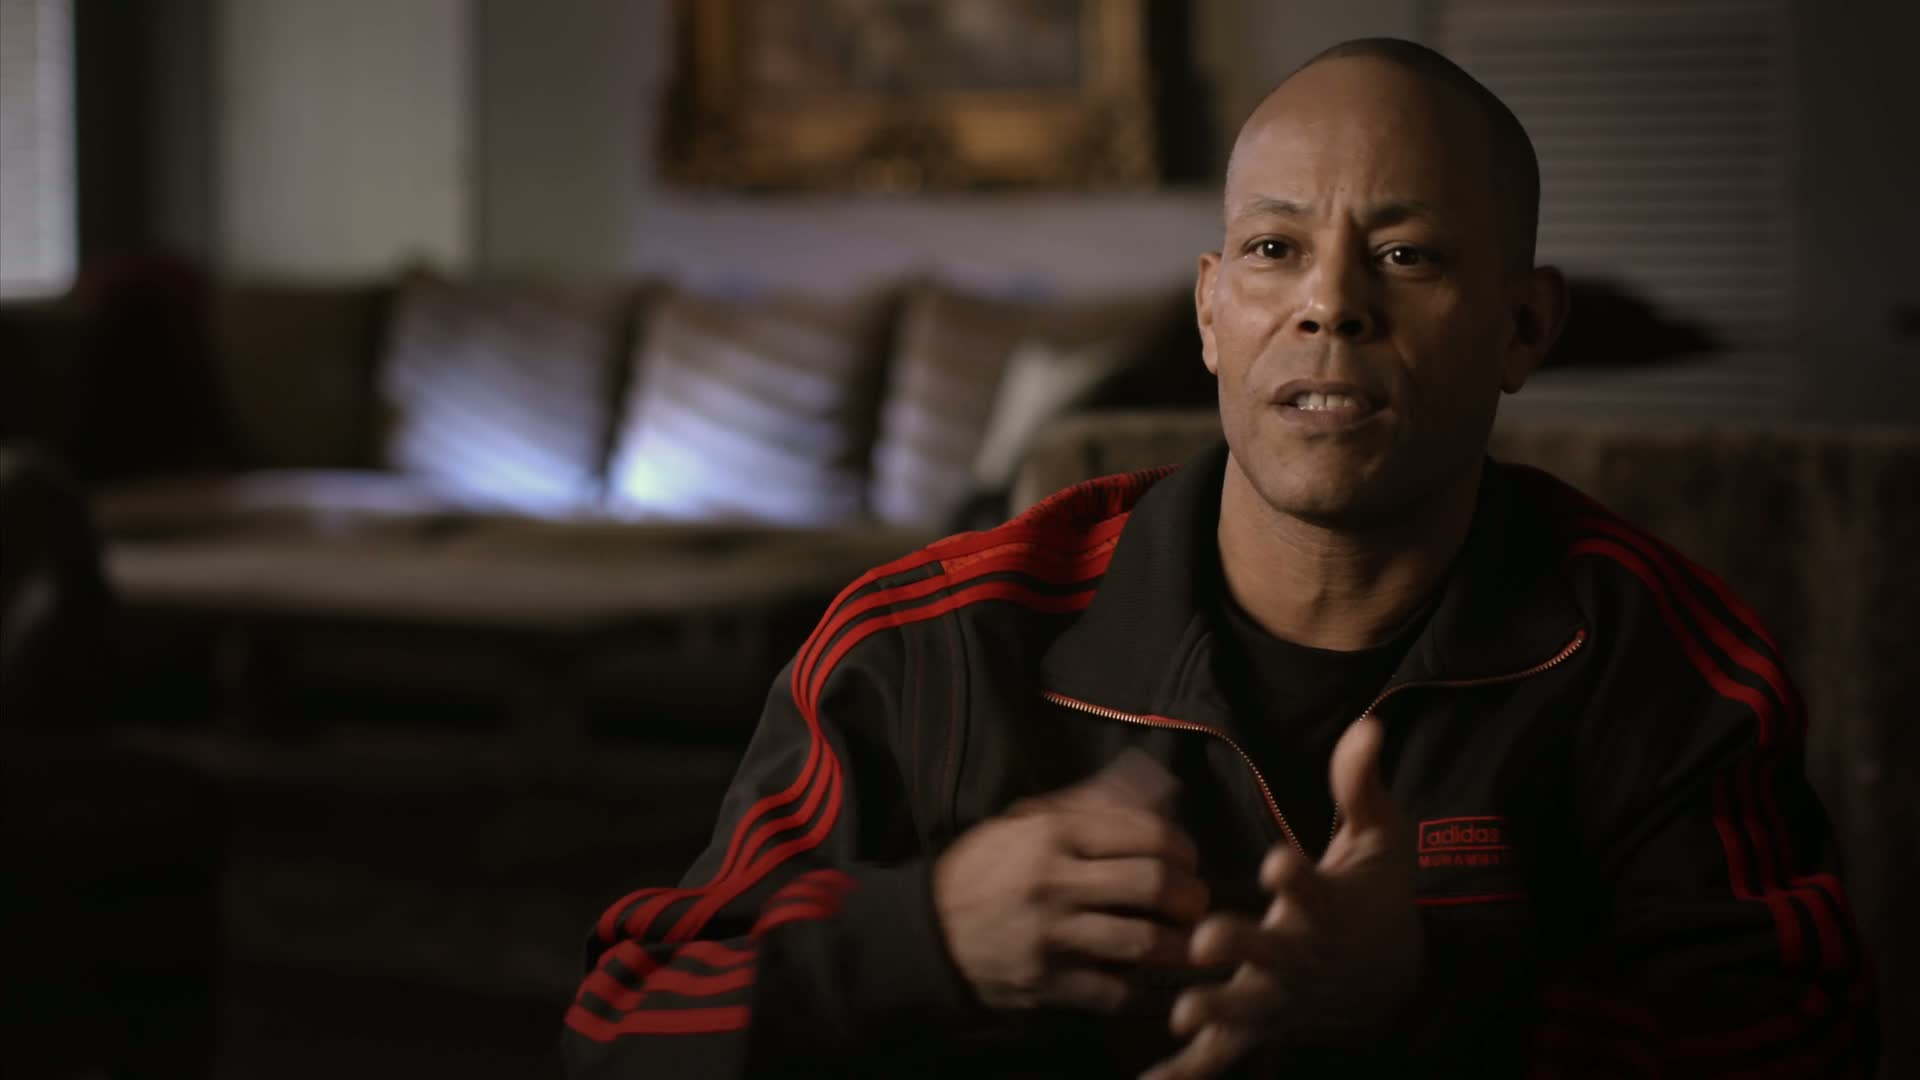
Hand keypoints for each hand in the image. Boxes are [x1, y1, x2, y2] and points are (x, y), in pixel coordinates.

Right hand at [933, 751, 1208, 1013]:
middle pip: (1152, 884)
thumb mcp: (1025, 821)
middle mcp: (1054, 882)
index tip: (1189, 859)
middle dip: (1190, 895)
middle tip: (1196, 903)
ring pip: (1142, 942)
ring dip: (1179, 946)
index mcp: (1051, 834)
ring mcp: (1051, 937)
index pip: (1143, 832)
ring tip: (1188, 945)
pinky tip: (1153, 983)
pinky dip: (1144, 991)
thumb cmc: (985, 868)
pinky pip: (1115, 992)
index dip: (1182, 845)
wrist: (928, 931)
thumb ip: (1089, 804)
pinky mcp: (1047, 984)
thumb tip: (1154, 785)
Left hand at [1142, 717, 1421, 1079]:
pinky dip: (1189, 1069)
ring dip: (1215, 1011)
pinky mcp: (1262, 1025)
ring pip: (1247, 1007)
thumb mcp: (1380, 839)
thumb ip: (1361, 785)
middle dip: (1244, 946)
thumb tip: (1367, 723)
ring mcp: (1280, 996)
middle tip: (1209, 939)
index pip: (1313, 888)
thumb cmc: (1376, 897)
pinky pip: (1223, 1054)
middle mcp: (1302, 955)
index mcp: (1326, 906)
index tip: (1279, 862)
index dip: (1297, 876)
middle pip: (1274, 953)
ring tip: (1179, 1012)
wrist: (1392, 982)